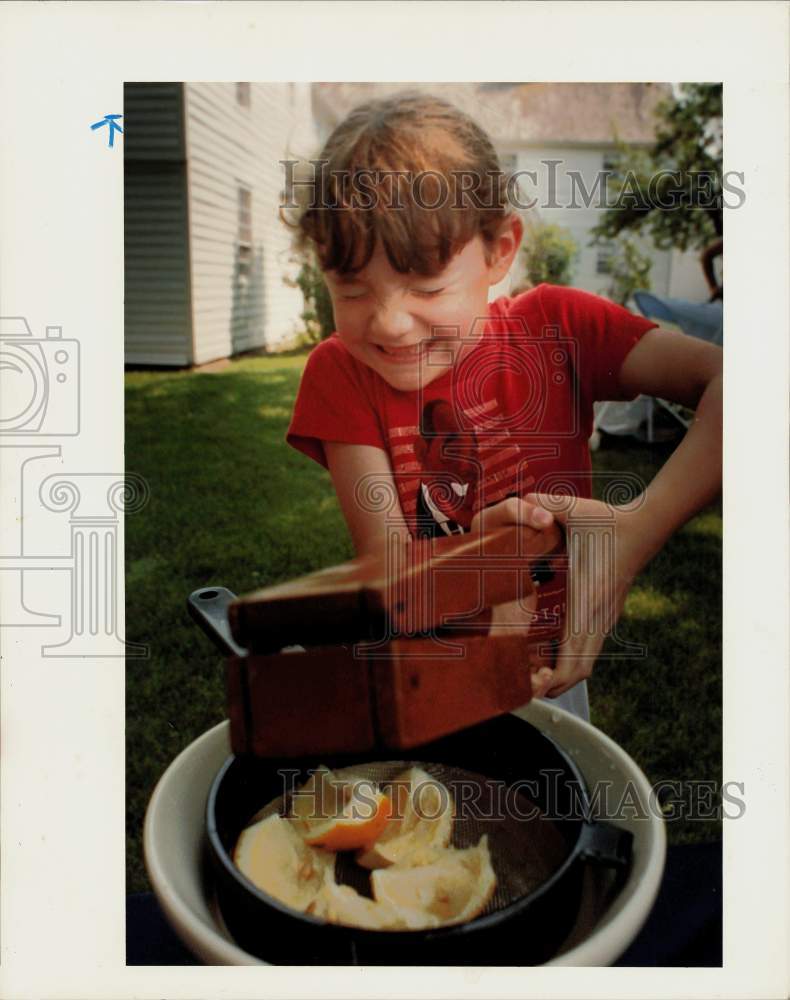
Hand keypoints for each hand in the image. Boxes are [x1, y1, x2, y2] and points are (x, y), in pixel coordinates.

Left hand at [471, 493, 645, 700]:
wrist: (644, 526)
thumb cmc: (608, 521)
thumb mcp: (574, 510)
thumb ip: (544, 505)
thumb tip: (522, 499)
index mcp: (587, 603)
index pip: (573, 662)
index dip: (551, 683)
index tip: (529, 686)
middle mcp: (598, 619)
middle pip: (577, 674)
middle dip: (550, 686)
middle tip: (522, 683)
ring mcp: (604, 619)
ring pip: (585, 665)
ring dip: (560, 674)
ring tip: (530, 670)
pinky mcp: (606, 616)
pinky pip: (588, 651)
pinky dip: (569, 660)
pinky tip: (547, 652)